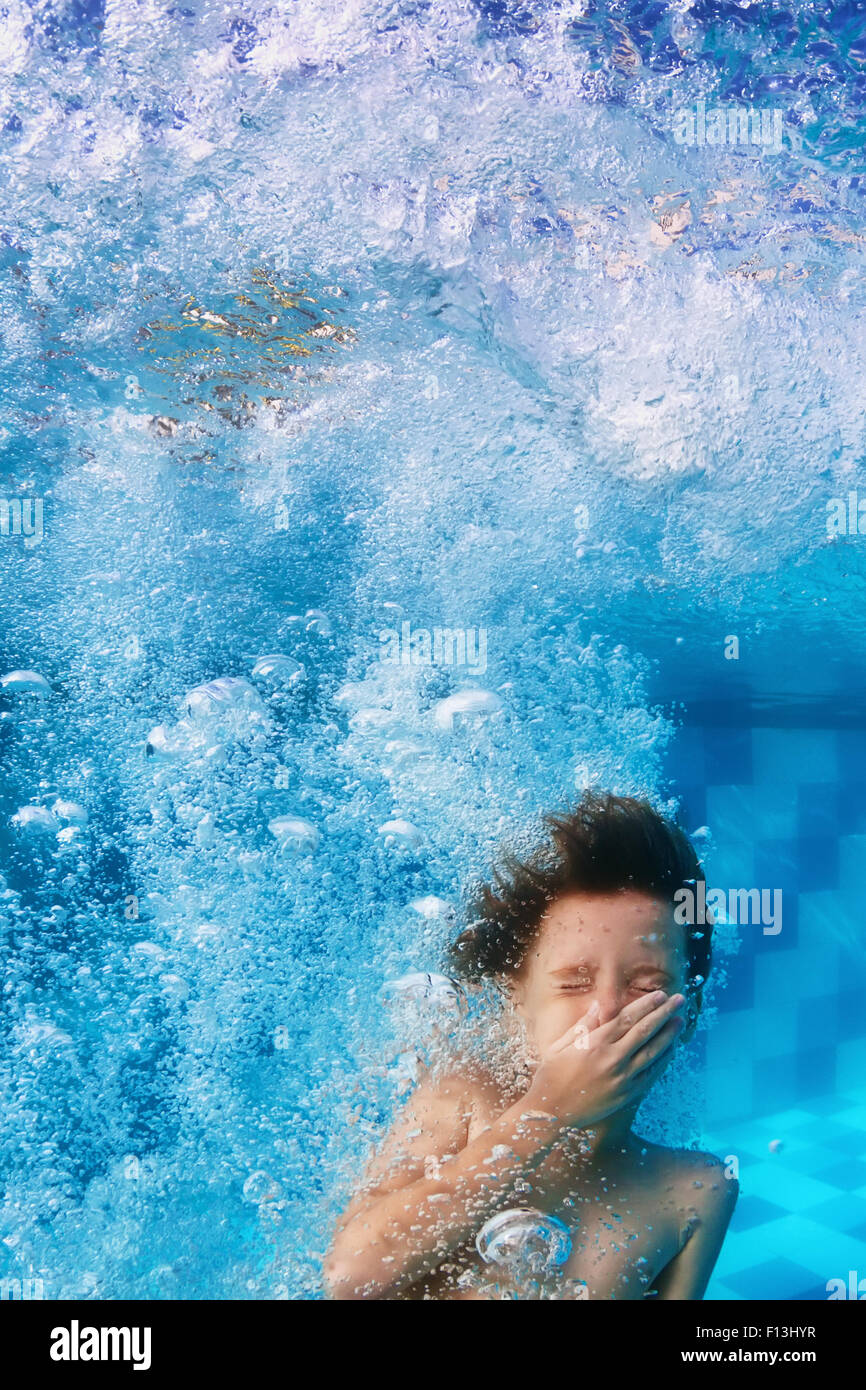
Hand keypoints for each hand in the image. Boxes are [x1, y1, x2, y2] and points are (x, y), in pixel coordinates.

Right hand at [522, 991, 685, 1129]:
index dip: (646, 1005)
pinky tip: (671, 1049)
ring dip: (669, 1035)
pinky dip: (663, 1060)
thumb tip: (601, 1005)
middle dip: (664, 1013)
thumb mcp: (561, 1044)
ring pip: (653, 1052)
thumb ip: (584, 1024)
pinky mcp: (627, 1095)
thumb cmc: (552, 1075)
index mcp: (595, 1043)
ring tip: (680, 1021)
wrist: (552, 1113)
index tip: (660, 995)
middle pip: (645, 1031)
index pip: (627, 1018)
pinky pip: (651, 1074)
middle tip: (679, 1000)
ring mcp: (622, 1078)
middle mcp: (612, 1059)